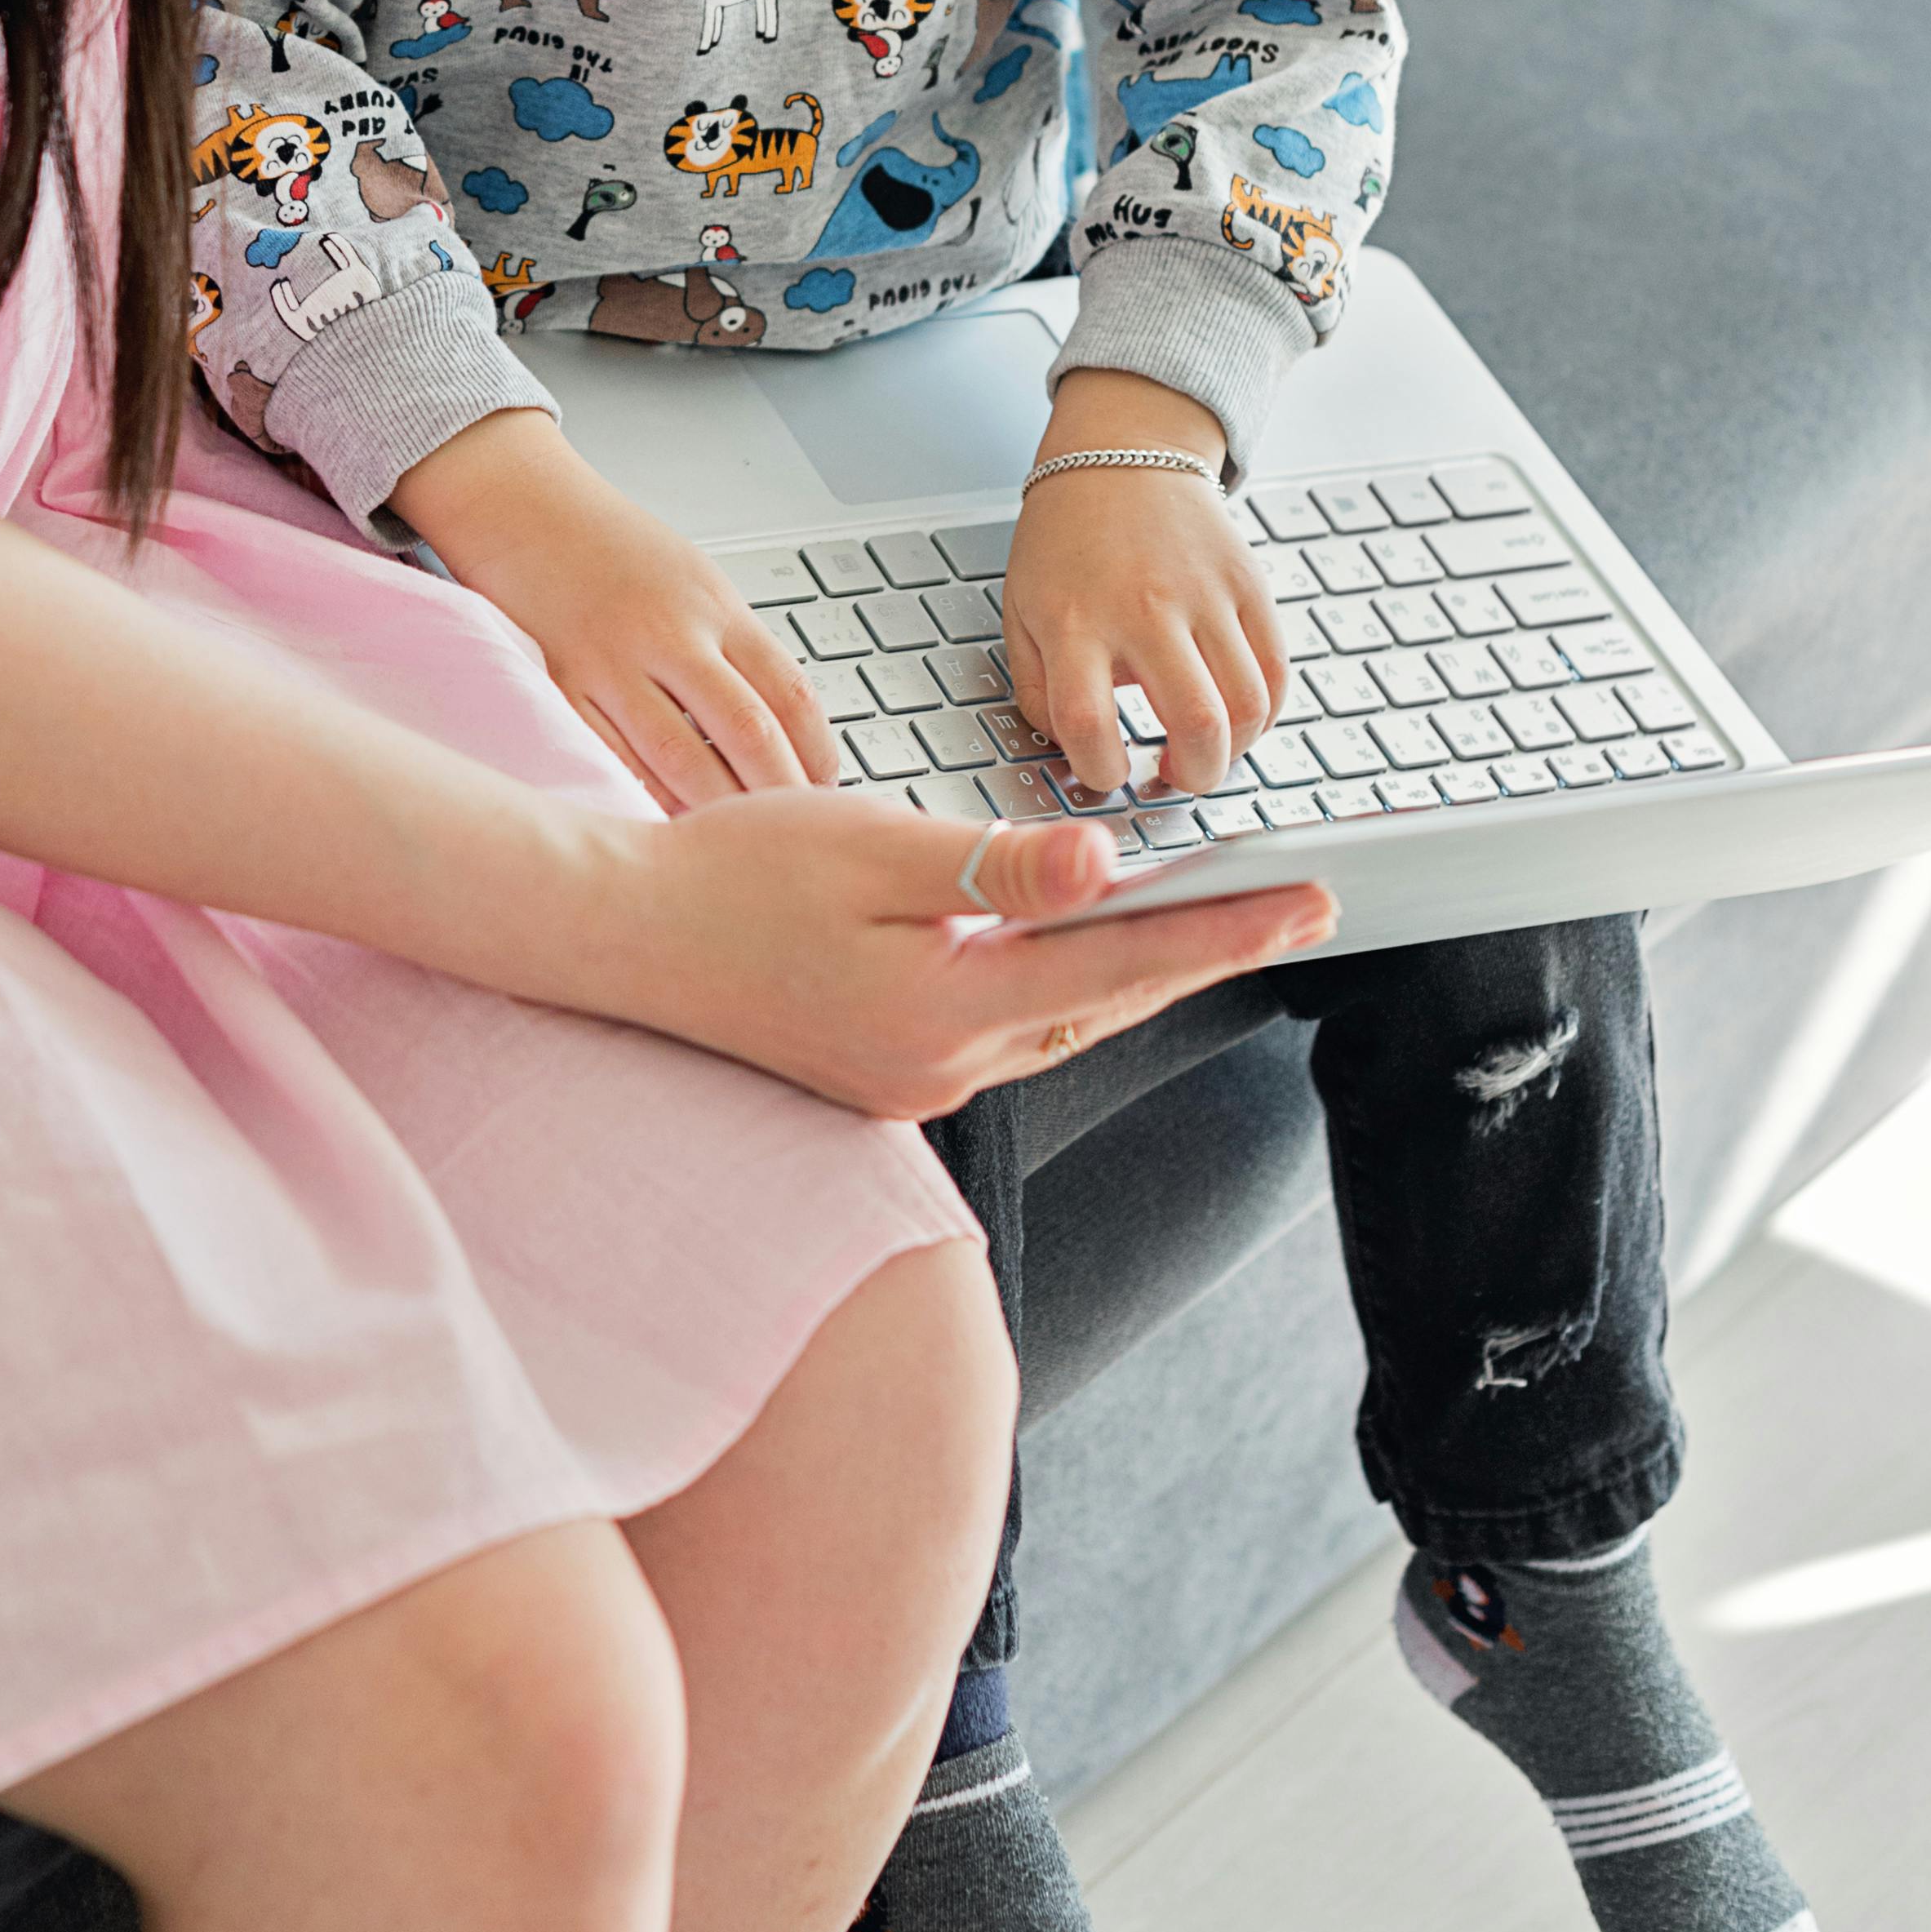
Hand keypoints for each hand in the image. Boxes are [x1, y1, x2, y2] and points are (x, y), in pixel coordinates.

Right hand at [390, 407, 832, 809]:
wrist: (520, 504)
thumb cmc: (608, 546)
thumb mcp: (693, 581)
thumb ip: (732, 650)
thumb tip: (779, 730)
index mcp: (715, 607)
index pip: (791, 695)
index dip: (818, 755)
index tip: (826, 790)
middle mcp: (670, 633)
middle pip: (748, 733)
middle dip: (779, 796)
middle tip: (791, 836)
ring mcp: (612, 660)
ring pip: (680, 757)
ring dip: (715, 810)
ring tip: (735, 844)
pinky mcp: (558, 684)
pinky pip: (608, 756)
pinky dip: (640, 796)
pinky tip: (661, 825)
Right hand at [577, 791, 1334, 1120]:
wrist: (615, 938)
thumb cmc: (727, 877)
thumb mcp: (870, 848)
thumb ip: (996, 867)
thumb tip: (1109, 870)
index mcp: (943, 1012)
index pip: (1123, 962)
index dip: (1228, 927)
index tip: (1315, 899)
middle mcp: (940, 1068)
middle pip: (1106, 1004)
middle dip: (1206, 952)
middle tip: (1301, 906)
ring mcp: (911, 1083)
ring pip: (1062, 1024)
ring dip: (1139, 974)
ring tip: (1220, 925)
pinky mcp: (884, 1075)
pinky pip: (1008, 1032)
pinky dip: (1065, 991)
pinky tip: (1088, 954)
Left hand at [1001, 372, 1287, 800]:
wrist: (1120, 456)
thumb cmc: (1066, 539)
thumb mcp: (1020, 608)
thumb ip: (1036, 685)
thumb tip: (1069, 747)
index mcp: (1074, 619)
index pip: (1087, 723)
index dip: (1099, 769)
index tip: (1106, 771)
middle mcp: (1143, 609)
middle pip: (1195, 723)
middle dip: (1191, 777)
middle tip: (1176, 775)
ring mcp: (1204, 595)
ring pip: (1249, 704)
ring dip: (1234, 750)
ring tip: (1207, 749)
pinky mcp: (1247, 584)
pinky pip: (1277, 670)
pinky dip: (1266, 712)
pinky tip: (1237, 716)